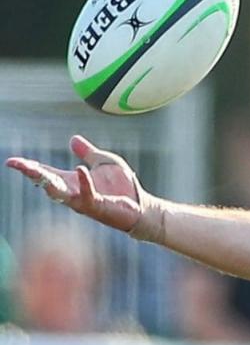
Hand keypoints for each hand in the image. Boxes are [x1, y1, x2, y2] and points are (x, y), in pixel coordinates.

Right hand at [5, 135, 143, 233]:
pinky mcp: (99, 206)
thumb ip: (87, 152)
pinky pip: (88, 194)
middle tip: (18, 165)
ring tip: (35, 171)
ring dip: (48, 183)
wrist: (142, 205)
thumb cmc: (124, 187)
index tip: (11, 161)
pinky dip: (84, 182)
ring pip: (61, 194)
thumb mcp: (104, 162)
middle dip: (32, 174)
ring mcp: (85, 201)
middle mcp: (74, 193)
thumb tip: (72, 139)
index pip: (46, 173)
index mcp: (73, 182)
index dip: (29, 167)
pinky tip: (79, 169)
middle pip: (47, 183)